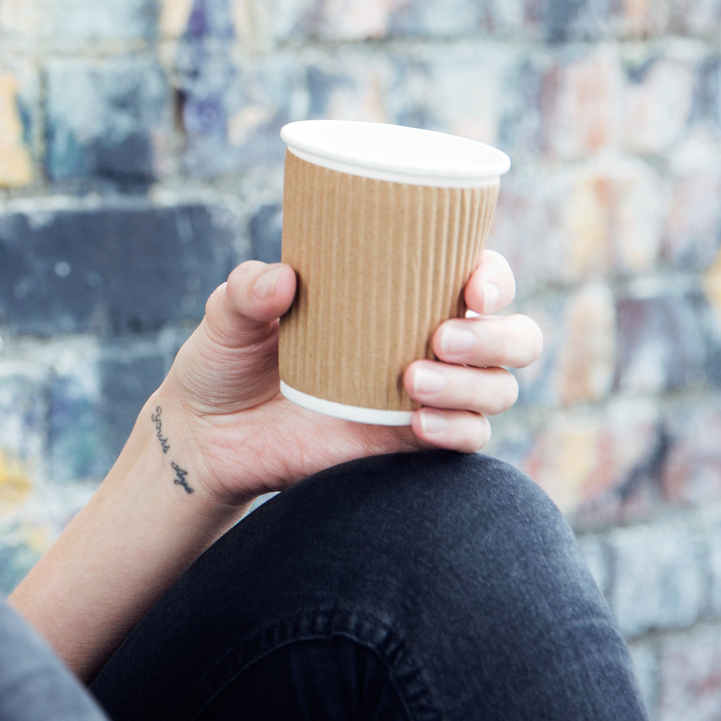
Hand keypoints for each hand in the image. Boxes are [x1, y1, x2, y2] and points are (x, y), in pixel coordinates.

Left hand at [146, 250, 541, 507]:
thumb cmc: (227, 360)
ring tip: (411, 380)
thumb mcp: (228, 316)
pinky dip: (458, 430)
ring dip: (472, 384)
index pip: (478, 276)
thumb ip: (247, 290)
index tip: (474, 290)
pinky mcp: (408, 444)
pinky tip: (417, 423)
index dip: (495, 279)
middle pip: (513, 337)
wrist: (208, 435)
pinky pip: (468, 439)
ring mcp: (424, 396)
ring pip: (498, 389)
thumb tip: (281, 278)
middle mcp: (426, 341)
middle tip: (442, 337)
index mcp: (398, 295)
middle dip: (498, 337)